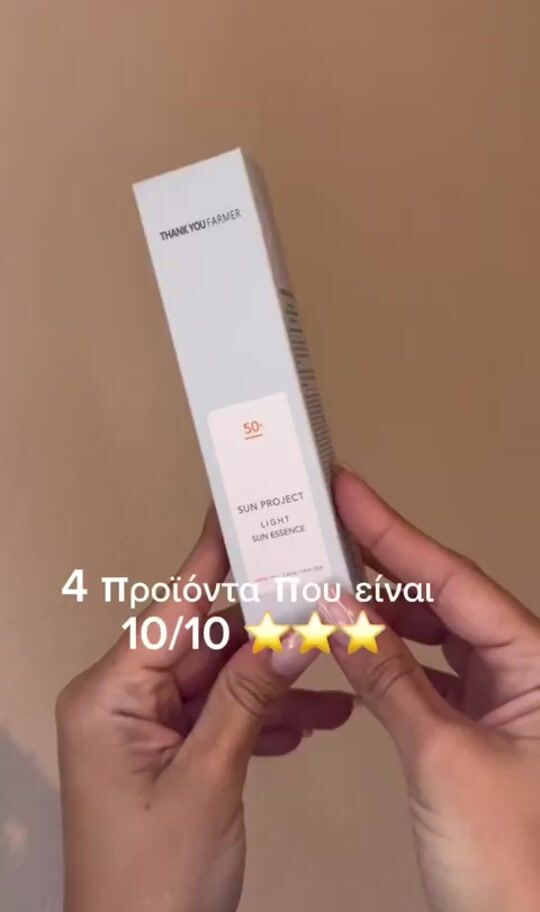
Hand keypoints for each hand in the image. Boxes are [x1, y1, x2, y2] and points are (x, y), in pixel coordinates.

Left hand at [56, 509, 352, 911]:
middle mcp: (124, 699)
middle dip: (267, 631)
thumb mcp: (208, 779)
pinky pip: (223, 716)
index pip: (173, 607)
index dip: (213, 559)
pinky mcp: (171, 752)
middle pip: (205, 642)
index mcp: (110, 693)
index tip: (245, 514)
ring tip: (337, 673)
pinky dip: (265, 717)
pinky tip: (314, 717)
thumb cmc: (152, 878)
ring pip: (222, 680)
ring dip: (276, 682)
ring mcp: (148, 727)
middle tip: (323, 600)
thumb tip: (292, 630)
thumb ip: (248, 697)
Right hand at [322, 468, 539, 911]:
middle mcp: (528, 674)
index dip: (395, 533)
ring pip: (436, 638)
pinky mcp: (483, 732)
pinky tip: (356, 646)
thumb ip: (387, 675)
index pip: (455, 580)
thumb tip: (337, 611)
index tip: (350, 495)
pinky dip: (390, 660)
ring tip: (331, 583)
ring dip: (382, 615)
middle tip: (330, 530)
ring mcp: (506, 703)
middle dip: (384, 567)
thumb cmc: (516, 868)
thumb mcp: (442, 756)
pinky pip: (431, 676)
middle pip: (446, 600)